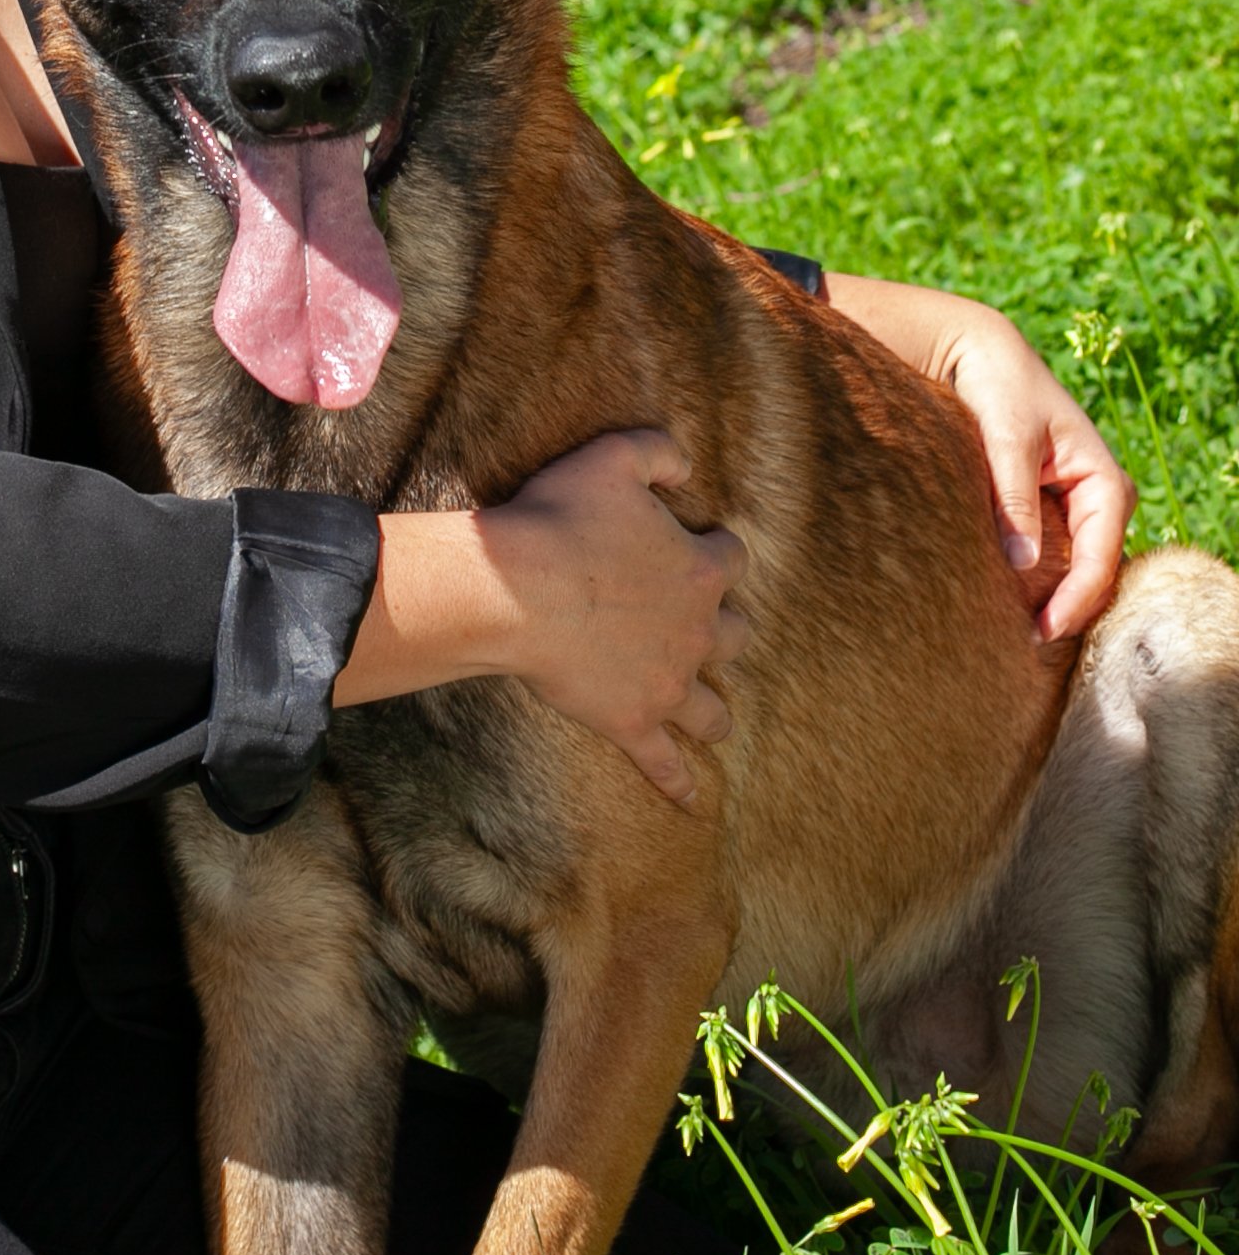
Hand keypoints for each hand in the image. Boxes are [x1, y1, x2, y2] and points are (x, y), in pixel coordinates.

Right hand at [488, 432, 751, 801]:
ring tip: (712, 717)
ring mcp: (669, 683)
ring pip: (712, 708)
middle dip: (723, 631)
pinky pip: (664, 762)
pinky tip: (691, 803)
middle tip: (700, 628)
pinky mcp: (634, 722)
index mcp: (701, 569)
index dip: (716, 552)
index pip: (732, 558)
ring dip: (714, 710)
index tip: (698, 549)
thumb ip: (659, 451)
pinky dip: (678, 784)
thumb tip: (686, 462)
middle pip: (736, 636)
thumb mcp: (613, 457)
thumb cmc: (561, 518)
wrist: (518, 588)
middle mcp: (698, 631)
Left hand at [823, 272, 1135, 638]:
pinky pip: (1050, 557)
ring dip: (1047, 600)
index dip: (1074, 601)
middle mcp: (1099, 499)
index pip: (1101, 558)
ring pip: (1072, 568)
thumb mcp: (1006, 434)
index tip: (1040, 633)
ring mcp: (1074, 507)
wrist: (976, 351)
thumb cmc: (997, 385)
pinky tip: (1002, 604)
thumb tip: (1021, 564)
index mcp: (1104, 480)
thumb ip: (1013, 496)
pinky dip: (1032, 581)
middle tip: (1021, 649)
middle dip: (1064, 610)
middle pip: (1092, 572)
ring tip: (1009, 637)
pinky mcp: (1046, 509)